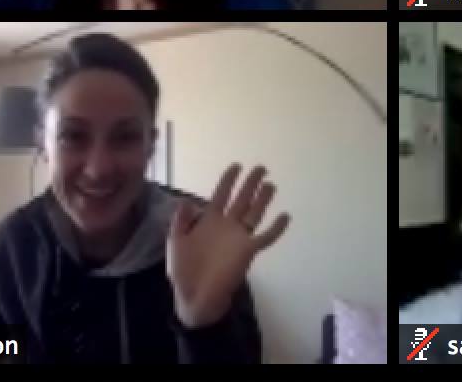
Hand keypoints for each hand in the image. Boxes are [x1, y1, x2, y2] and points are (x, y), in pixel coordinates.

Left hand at [168, 163, 290, 328]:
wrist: (195, 295)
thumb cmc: (184, 270)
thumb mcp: (176, 242)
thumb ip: (180, 221)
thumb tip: (185, 200)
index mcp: (209, 221)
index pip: (221, 195)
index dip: (228, 180)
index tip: (237, 166)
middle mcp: (227, 225)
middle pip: (242, 199)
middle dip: (251, 183)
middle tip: (261, 168)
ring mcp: (239, 237)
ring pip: (255, 213)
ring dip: (263, 199)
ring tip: (271, 185)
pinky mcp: (248, 250)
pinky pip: (266, 237)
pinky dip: (276, 228)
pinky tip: (285, 216)